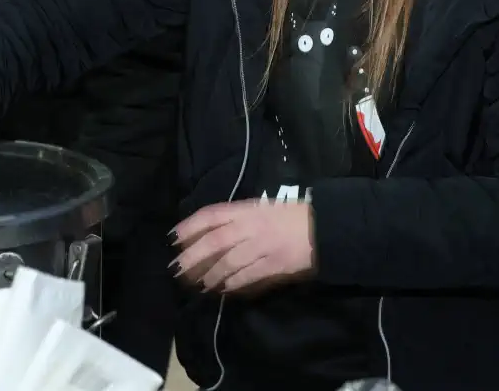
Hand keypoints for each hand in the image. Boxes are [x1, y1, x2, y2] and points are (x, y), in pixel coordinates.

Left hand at [172, 200, 315, 294]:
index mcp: (247, 209)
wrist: (324, 227)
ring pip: (227, 262)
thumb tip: (209, 233)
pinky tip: (221, 290)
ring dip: (209, 275)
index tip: (173, 238)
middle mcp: (251, 226)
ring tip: (198, 284)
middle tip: (177, 269)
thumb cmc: (292, 216)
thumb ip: (237, 219)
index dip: (190, 226)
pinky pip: (247, 277)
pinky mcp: (274, 265)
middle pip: (214, 242)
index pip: (211, 215)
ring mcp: (262, 247)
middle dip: (192, 256)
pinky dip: (232, 284)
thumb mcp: (262, 208)